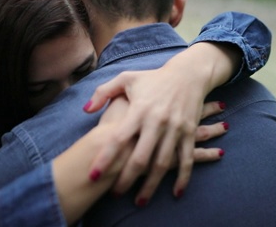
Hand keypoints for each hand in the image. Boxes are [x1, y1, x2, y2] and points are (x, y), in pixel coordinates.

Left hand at [85, 67, 226, 203]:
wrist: (188, 74)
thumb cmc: (153, 78)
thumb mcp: (126, 78)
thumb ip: (103, 92)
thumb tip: (86, 111)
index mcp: (139, 110)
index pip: (118, 138)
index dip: (105, 158)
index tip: (93, 175)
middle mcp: (157, 121)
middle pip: (140, 157)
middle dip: (126, 179)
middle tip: (114, 194)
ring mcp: (175, 128)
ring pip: (163, 163)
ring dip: (151, 185)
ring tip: (139, 201)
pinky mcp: (189, 132)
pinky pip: (187, 158)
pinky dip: (183, 177)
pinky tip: (176, 193)